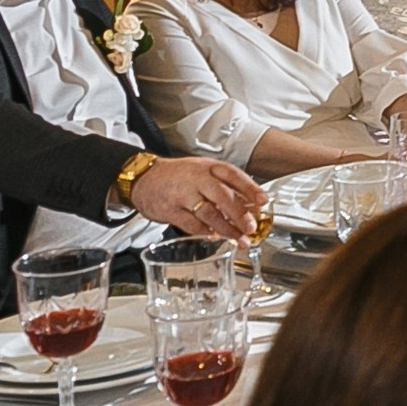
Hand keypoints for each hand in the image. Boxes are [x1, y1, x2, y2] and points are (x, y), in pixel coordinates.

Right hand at [130, 156, 266, 241]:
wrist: (143, 177)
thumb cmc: (179, 176)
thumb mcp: (203, 171)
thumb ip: (225, 185)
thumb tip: (251, 203)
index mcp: (209, 167)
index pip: (234, 175)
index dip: (250, 188)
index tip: (263, 201)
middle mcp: (196, 179)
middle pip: (223, 196)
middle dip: (240, 214)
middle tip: (251, 227)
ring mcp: (182, 195)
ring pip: (209, 213)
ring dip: (227, 229)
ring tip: (239, 239)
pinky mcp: (170, 210)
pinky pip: (191, 224)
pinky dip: (205, 233)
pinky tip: (215, 237)